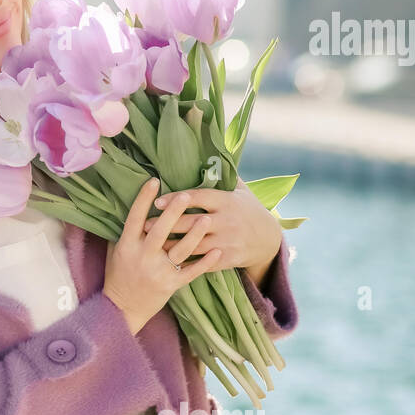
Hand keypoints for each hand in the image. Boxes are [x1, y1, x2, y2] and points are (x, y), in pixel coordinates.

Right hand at [103, 178, 222, 333]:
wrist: (123, 308)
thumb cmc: (118, 274)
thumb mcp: (116, 250)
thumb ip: (127, 232)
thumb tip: (136, 206)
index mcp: (127, 245)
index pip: (135, 218)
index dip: (143, 199)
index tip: (153, 181)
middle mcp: (142, 257)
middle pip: (160, 231)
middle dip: (173, 213)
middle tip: (185, 196)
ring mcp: (158, 271)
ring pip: (179, 250)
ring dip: (194, 235)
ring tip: (207, 220)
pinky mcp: (171, 285)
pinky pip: (191, 272)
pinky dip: (205, 262)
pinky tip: (217, 251)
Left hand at [141, 177, 281, 281]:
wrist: (268, 239)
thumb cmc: (248, 210)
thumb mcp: (241, 190)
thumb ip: (223, 175)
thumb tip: (207, 151)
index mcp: (226, 201)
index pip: (198, 197)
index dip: (176, 199)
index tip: (157, 200)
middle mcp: (226, 221)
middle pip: (191, 222)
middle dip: (166, 223)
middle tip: (145, 224)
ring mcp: (227, 241)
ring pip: (194, 245)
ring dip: (171, 245)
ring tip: (151, 244)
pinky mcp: (228, 258)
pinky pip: (203, 262)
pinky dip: (186, 262)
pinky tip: (169, 262)